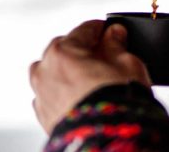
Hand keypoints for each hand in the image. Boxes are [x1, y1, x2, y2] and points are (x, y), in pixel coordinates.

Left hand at [29, 20, 150, 133]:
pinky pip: (51, 96)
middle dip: (83, 50)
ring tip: (90, 78)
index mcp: (63, 50)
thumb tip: (115, 33)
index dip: (101, 29)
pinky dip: (63, 92)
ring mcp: (41, 93)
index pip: (84, 30)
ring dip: (68, 70)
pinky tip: (80, 97)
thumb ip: (117, 44)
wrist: (107, 139)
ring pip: (52, 72)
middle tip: (105, 56)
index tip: (111, 31)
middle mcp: (45, 69)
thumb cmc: (116, 101)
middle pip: (64, 49)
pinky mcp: (44, 116)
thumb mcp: (126, 63)